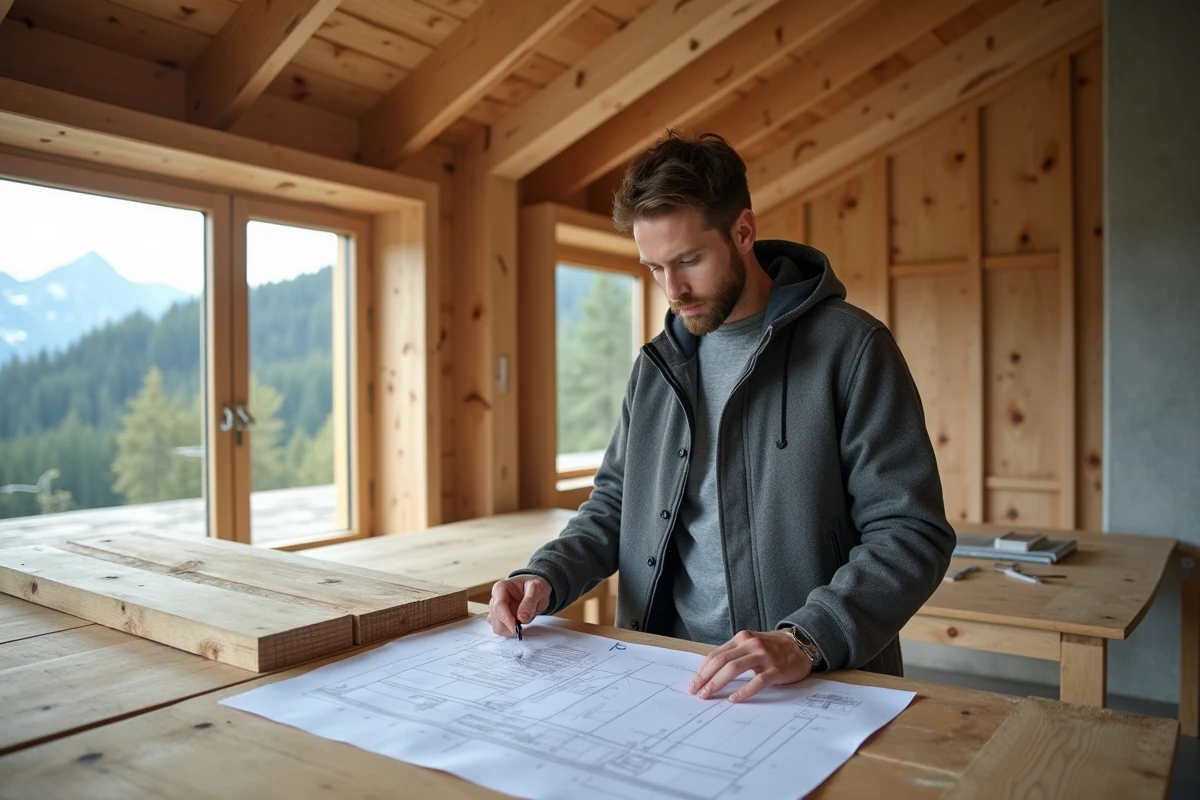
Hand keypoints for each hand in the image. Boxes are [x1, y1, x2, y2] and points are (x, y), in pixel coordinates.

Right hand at [488, 576, 550, 636]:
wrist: (535, 589)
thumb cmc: (534, 586)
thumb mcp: (537, 589)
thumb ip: (530, 602)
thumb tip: (522, 618)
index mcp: (501, 588)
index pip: (499, 605)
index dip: (506, 618)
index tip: (515, 628)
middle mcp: (495, 599)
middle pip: (495, 619)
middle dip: (508, 626)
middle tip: (523, 628)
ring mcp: (496, 610)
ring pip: (497, 626)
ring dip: (509, 630)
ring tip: (523, 624)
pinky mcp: (500, 619)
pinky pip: (501, 629)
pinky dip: (510, 631)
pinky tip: (519, 626)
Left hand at [688, 630, 812, 702]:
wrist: (801, 644)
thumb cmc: (773, 648)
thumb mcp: (751, 645)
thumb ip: (734, 654)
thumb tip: (710, 673)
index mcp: (741, 639)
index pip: (716, 654)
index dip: (702, 670)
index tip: (693, 683)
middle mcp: (750, 645)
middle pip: (721, 661)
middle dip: (705, 677)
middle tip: (695, 692)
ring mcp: (763, 656)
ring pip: (734, 668)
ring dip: (717, 683)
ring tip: (707, 695)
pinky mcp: (775, 670)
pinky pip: (756, 681)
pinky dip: (743, 691)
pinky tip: (733, 699)